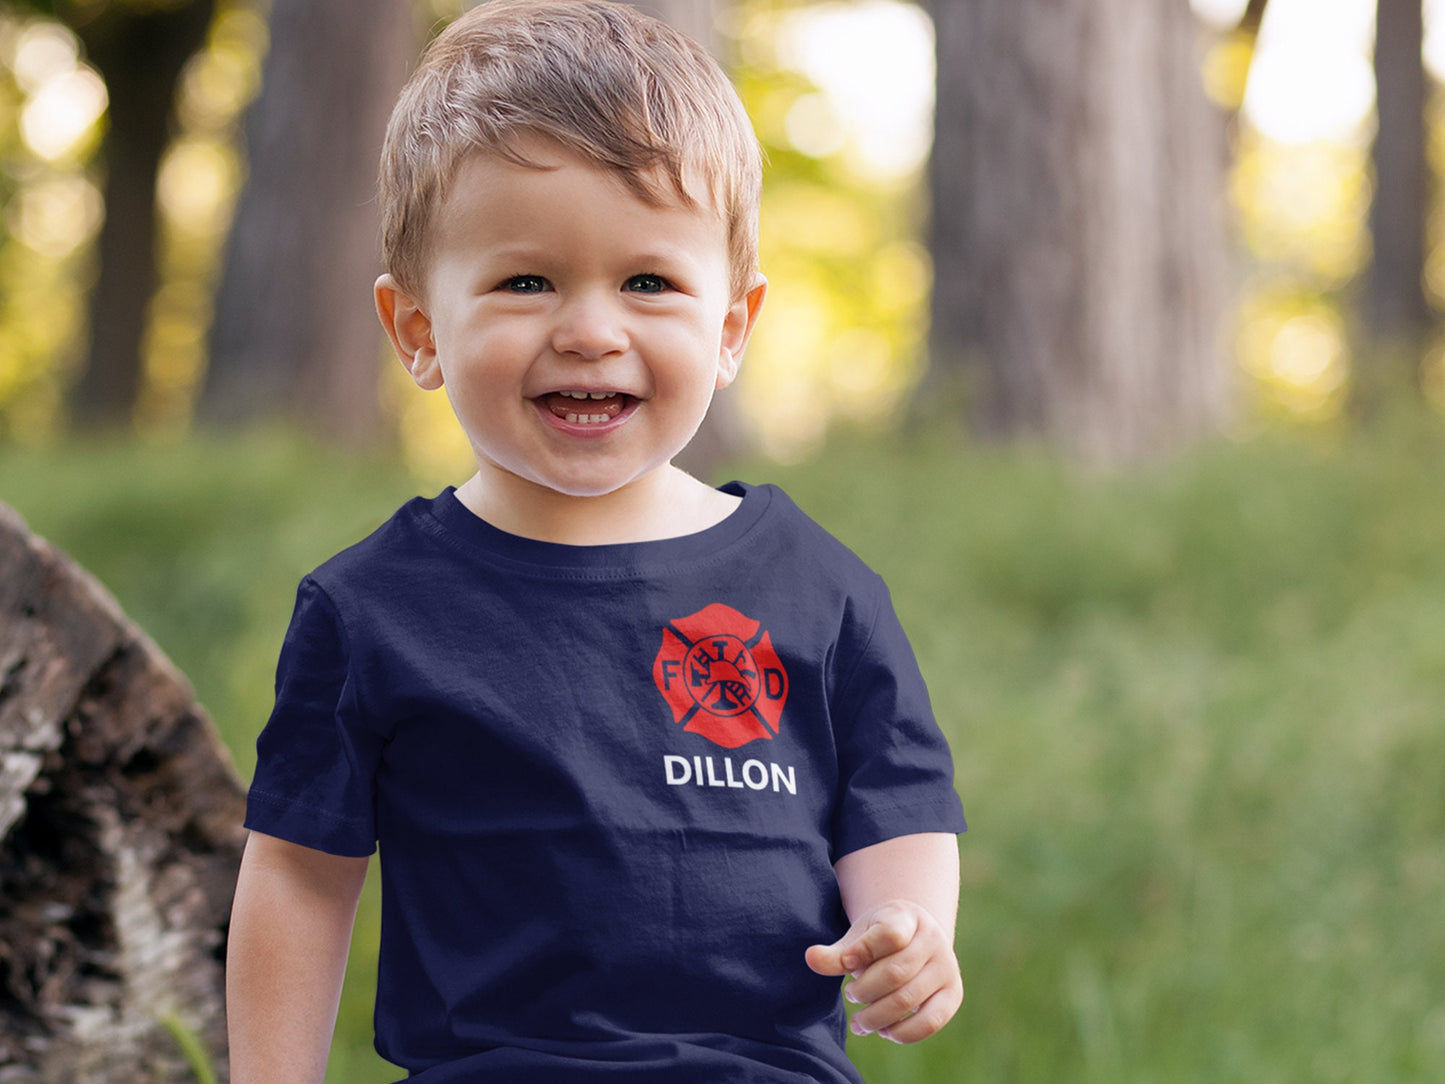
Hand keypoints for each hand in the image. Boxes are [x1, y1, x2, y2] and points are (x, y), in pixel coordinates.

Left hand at [805, 898, 962, 1043]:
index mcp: (907, 916)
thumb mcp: (857, 937)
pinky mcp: (953, 994)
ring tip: (859, 1021)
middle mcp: (933, 939)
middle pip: (896, 972)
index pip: (890, 933)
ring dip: (877, 1016)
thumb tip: (811, 958)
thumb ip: (836, 953)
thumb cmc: (878, 940)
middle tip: (850, 995)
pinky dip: (902, 1032)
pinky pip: (930, 1021)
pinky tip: (884, 1031)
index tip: (846, 964)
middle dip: (865, 991)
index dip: (863, 951)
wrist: (915, 939)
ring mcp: (947, 966)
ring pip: (909, 999)